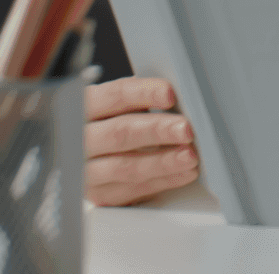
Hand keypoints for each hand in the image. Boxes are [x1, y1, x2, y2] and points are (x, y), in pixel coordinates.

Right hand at [84, 77, 199, 205]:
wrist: (93, 155)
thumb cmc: (115, 121)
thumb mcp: (122, 103)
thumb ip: (144, 99)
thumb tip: (181, 97)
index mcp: (85, 106)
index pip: (114, 96)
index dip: (143, 93)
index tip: (169, 94)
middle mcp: (79, 139)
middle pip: (118, 133)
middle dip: (156, 130)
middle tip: (185, 129)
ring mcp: (86, 170)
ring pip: (124, 166)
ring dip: (162, 161)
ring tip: (189, 156)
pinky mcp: (98, 194)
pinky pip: (131, 190)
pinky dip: (163, 181)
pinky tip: (184, 173)